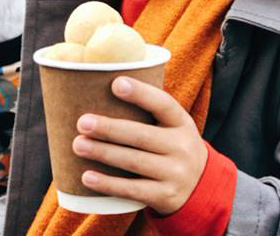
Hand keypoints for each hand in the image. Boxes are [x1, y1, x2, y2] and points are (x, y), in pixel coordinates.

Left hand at [72, 76, 206, 214]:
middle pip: (141, 136)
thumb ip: (147, 111)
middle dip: (109, 129)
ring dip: (103, 153)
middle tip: (82, 122)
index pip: (163, 104)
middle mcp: (182, 147)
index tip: (116, 83)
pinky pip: (132, 190)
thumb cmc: (171, 145)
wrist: (201, 187)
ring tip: (78, 145)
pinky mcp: (165, 196)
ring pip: (134, 162)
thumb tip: (99, 89)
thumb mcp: (172, 126)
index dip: (141, 93)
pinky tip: (87, 177)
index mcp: (181, 122)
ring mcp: (175, 174)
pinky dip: (108, 184)